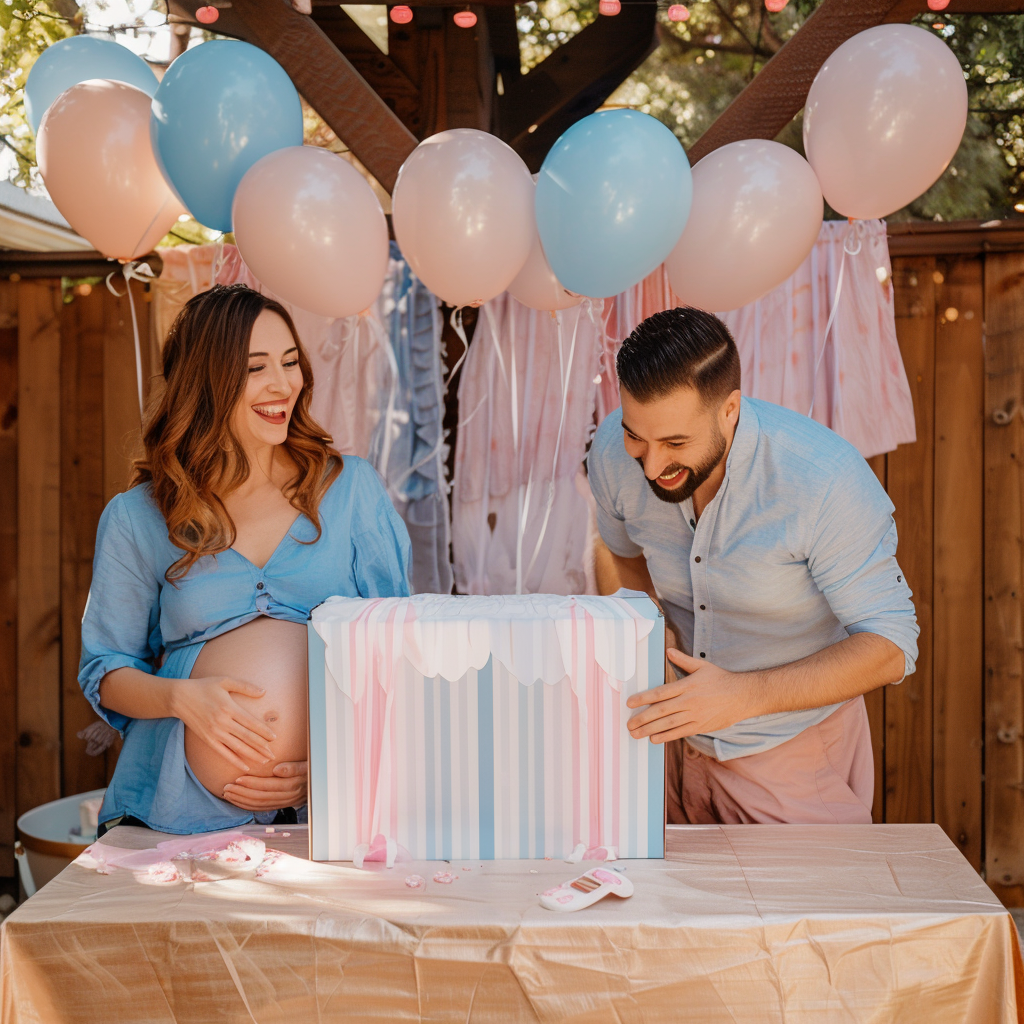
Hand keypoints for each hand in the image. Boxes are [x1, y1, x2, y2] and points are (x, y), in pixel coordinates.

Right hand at [171, 676, 276, 773]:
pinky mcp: (207, 740)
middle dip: (262, 747)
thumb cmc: (204, 687)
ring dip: (252, 755)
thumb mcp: (225, 681)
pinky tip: (245, 767)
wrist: (179, 697)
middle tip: (274, 754)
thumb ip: (245, 687)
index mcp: (229, 708)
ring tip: (265, 761)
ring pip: (238, 747)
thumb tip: (264, 692)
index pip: (251, 723)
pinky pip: (224, 753)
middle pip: (247, 737)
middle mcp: (223, 722)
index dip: (264, 731)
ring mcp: (215, 733)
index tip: (275, 737)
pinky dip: (235, 761)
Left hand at [223, 761, 307, 811]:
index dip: (252, 784)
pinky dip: (249, 806)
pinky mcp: (282, 805)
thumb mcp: (307, 764)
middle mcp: (289, 796)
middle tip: (226, 788)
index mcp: (294, 785)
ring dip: (242, 800)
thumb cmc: (312, 768)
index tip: (237, 779)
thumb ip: (293, 767)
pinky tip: (238, 802)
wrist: (321, 781)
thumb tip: (277, 769)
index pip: (269, 786)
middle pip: (262, 797)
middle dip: (242, 793)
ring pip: (261, 804)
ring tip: (228, 794)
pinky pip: (263, 808)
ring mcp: (285, 802)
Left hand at [626, 650, 754, 743]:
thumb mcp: (702, 666)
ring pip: (668, 724)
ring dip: (650, 730)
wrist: (743, 696)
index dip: (643, 698)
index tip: (630, 702)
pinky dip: (666, 736)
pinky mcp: (700, 726)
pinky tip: (654, 739)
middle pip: (661, 711)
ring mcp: (695, 716)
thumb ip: (683, 660)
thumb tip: (669, 651)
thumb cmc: (721, 679)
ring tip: (635, 733)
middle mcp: (689, 702)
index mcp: (687, 686)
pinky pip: (680, 732)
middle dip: (642, 718)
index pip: (660, 693)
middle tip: (628, 723)